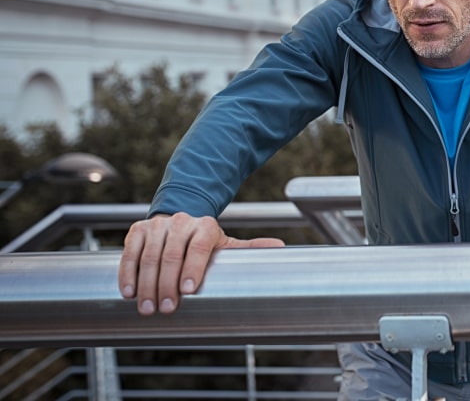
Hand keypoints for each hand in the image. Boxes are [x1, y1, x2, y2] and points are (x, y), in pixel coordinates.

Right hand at [118, 212, 284, 315]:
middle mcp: (181, 223)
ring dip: (146, 284)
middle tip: (165, 310)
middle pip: (171, 255)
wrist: (179, 219)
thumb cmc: (204, 239)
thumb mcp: (227, 243)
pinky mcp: (137, 231)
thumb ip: (250, 247)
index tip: (188, 291)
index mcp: (205, 226)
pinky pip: (129, 253)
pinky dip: (128, 273)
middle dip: (167, 284)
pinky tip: (128, 292)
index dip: (192, 268)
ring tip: (147, 308)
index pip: (198, 247)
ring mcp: (158, 226)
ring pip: (149, 256)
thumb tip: (281, 248)